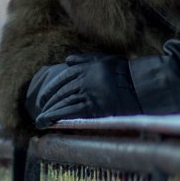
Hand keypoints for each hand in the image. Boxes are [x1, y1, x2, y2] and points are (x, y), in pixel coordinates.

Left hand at [25, 53, 140, 128]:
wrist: (140, 84)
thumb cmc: (123, 72)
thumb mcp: (103, 59)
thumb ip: (84, 59)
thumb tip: (67, 59)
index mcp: (85, 67)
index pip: (62, 78)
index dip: (50, 88)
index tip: (43, 97)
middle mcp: (84, 79)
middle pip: (60, 91)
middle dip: (48, 102)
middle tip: (39, 111)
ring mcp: (88, 92)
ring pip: (63, 102)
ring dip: (49, 112)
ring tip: (40, 121)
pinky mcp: (94, 106)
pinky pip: (71, 111)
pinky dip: (58, 116)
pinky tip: (49, 122)